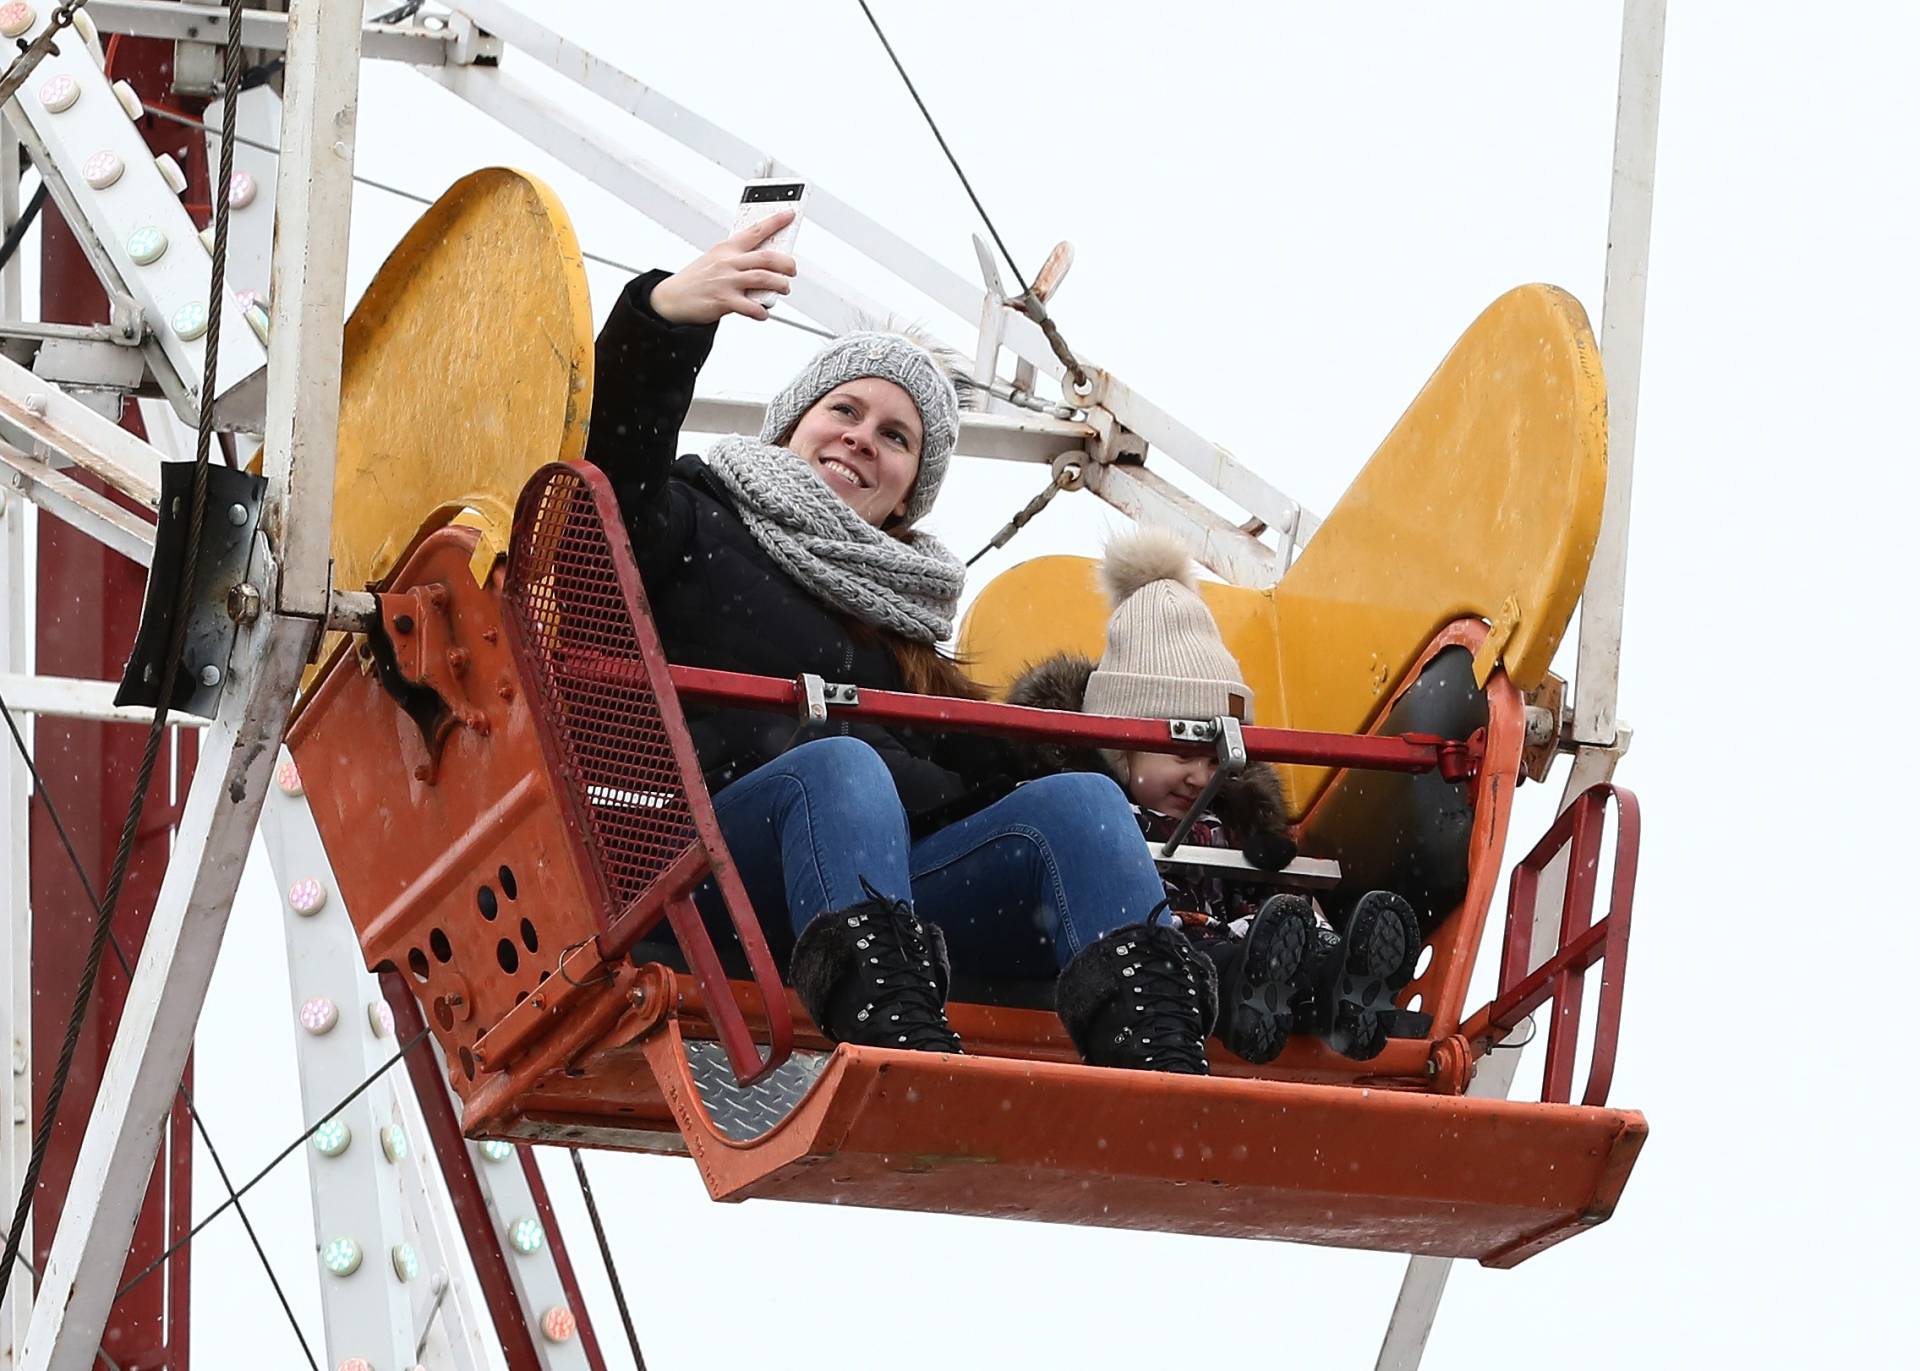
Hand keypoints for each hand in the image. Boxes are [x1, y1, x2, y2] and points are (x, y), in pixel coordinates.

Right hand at [648, 211, 796, 323]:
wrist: (671, 298)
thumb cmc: (696, 279)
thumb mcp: (715, 259)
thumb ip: (738, 259)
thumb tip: (765, 265)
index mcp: (727, 248)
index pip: (755, 230)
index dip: (775, 221)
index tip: (790, 214)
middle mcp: (728, 262)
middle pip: (767, 257)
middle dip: (786, 263)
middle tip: (792, 269)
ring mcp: (726, 281)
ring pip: (763, 278)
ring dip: (780, 284)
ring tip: (783, 288)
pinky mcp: (723, 301)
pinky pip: (751, 307)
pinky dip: (761, 311)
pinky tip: (763, 312)